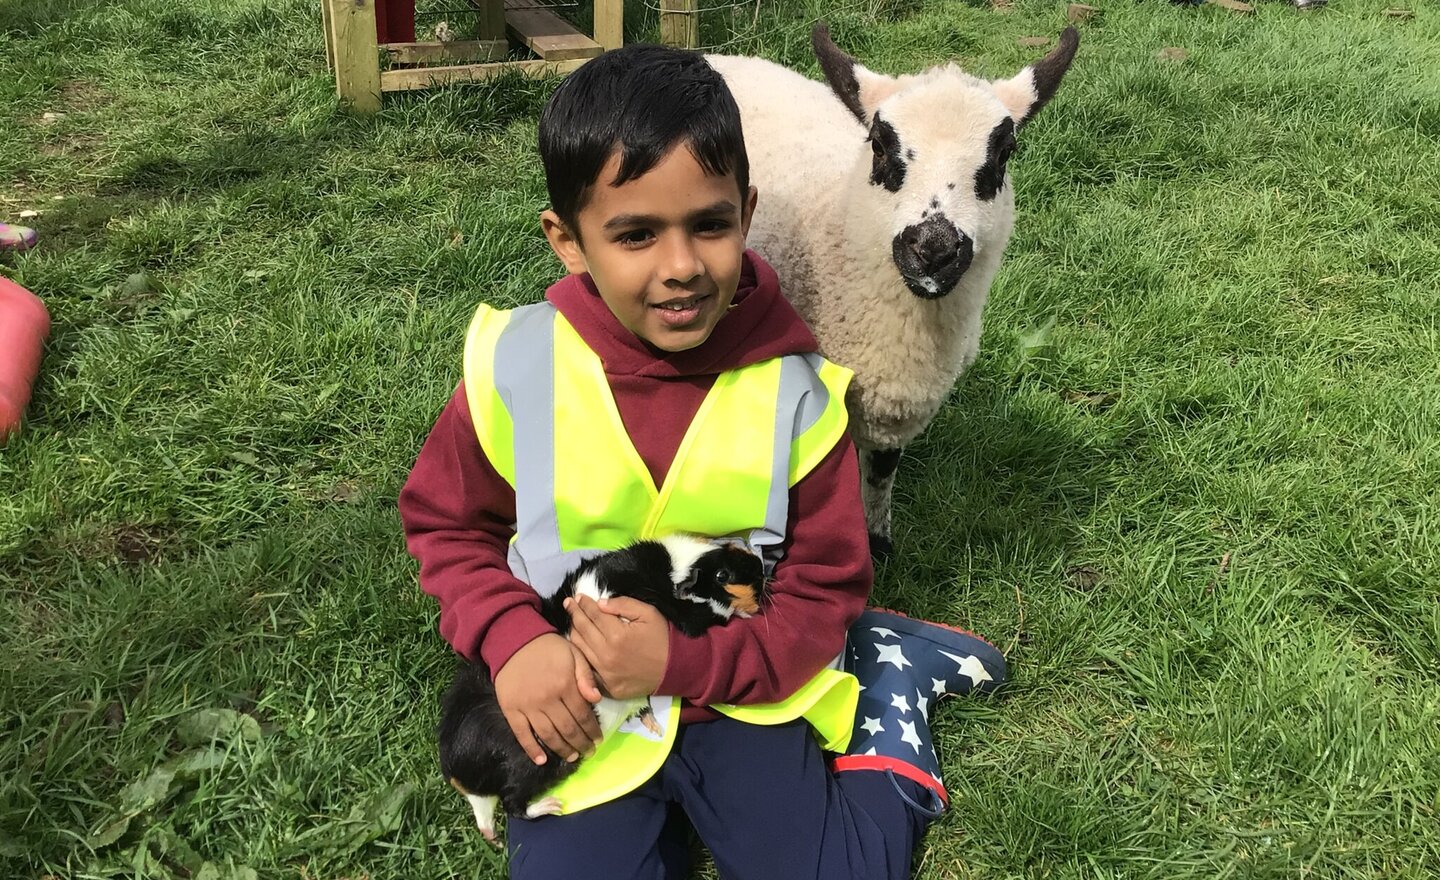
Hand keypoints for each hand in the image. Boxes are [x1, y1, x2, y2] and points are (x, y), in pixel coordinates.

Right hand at [493, 633, 602, 764]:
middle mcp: (547, 699)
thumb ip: (586, 676)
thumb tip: (596, 700)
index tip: (599, 739)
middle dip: (581, 744)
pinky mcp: (510, 709)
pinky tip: (542, 760)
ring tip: (572, 757)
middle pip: (568, 729)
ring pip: (548, 735)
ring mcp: (527, 706)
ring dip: (561, 749)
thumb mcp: (574, 653)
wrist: (514, 640)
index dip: (592, 730)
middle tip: (589, 752)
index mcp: (565, 685)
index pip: (582, 714)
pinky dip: (531, 749)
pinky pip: (521, 734)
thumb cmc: (548, 648)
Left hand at [565, 595, 669, 699]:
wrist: (675, 669)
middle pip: (582, 630)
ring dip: (574, 632)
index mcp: (617, 635)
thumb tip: (600, 603)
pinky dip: (581, 654)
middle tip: (569, 604)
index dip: (584, 604)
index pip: (593, 615)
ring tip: (573, 621)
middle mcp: (606, 655)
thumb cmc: (662, 638)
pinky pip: (587, 668)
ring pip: (580, 649)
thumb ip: (623, 605)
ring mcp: (605, 673)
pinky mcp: (607, 687)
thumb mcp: (648, 613)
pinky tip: (579, 644)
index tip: (578, 597)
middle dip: (574, 614)